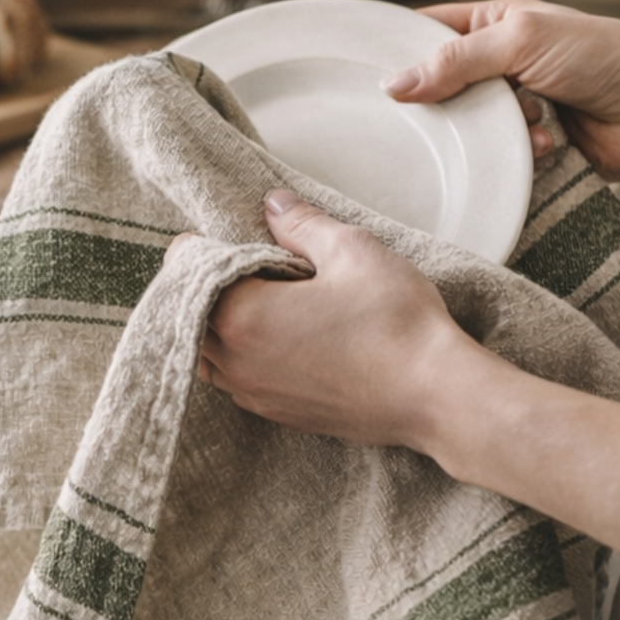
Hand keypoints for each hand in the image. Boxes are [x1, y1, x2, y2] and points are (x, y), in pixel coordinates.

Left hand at [197, 189, 469, 447]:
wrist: (433, 395)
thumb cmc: (395, 323)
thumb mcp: (352, 251)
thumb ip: (302, 226)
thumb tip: (274, 205)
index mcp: (242, 317)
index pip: (186, 272)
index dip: (197, 246)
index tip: (217, 233)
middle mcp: (235, 363)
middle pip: (188, 316)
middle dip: (202, 287)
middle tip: (234, 263)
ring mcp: (254, 394)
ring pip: (207, 356)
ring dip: (217, 327)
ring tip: (252, 301)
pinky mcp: (277, 414)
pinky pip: (236, 382)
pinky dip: (239, 357)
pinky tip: (274, 339)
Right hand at [382, 0, 619, 182]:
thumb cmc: (606, 59)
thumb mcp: (524, 40)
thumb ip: (457, 60)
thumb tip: (394, 86)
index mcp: (498, 24)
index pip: (429, 30)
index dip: (396, 48)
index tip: (364, 74)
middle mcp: (501, 64)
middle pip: (440, 87)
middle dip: (442, 103)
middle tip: (437, 116)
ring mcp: (514, 107)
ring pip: (466, 128)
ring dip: (489, 131)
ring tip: (528, 119)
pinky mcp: (529, 147)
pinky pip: (496, 157)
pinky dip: (518, 152)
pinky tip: (548, 143)